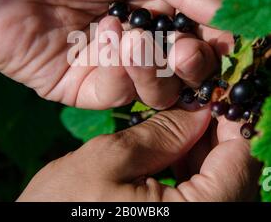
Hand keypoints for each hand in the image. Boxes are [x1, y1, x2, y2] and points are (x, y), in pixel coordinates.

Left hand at [0, 0, 231, 108]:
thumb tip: (229, 14)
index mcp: (153, 5)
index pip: (196, 34)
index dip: (213, 43)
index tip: (225, 47)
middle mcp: (136, 39)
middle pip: (177, 71)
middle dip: (187, 65)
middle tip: (185, 52)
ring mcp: (107, 65)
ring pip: (150, 89)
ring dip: (150, 69)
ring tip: (132, 38)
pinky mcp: (79, 85)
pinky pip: (113, 95)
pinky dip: (117, 76)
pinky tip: (103, 44)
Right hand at [17, 107, 259, 201]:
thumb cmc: (63, 206)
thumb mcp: (108, 159)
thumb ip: (160, 133)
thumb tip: (199, 109)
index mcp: (195, 216)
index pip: (240, 160)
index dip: (230, 120)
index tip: (214, 94)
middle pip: (233, 173)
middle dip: (212, 133)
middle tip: (189, 103)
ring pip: (218, 185)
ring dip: (200, 150)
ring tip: (174, 123)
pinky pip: (200, 198)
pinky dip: (189, 171)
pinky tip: (169, 151)